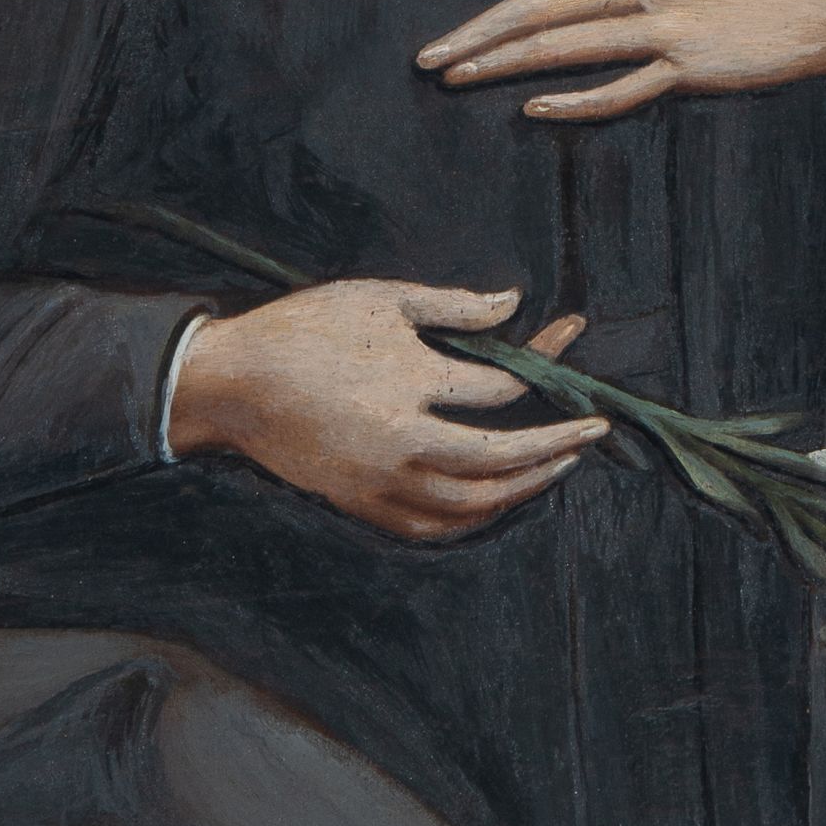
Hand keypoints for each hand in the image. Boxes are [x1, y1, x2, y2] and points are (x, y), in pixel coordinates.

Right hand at [171, 284, 602, 540]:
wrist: (232, 382)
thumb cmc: (305, 327)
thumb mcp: (380, 299)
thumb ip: (452, 306)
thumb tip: (514, 303)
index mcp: (409, 382)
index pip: (500, 388)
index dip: (544, 361)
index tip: (570, 339)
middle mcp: (401, 441)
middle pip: (500, 457)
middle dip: (557, 444)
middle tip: (593, 431)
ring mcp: (380, 481)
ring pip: (472, 504)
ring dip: (524, 488)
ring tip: (558, 466)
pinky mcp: (361, 504)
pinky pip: (431, 527)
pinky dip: (472, 519)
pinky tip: (496, 500)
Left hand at [422, 0, 825, 120]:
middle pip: (546, 3)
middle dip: (479, 28)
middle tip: (430, 53)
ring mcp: (669, 29)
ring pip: (569, 48)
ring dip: (505, 64)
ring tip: (457, 76)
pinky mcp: (690, 71)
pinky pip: (620, 91)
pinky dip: (575, 101)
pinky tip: (534, 107)